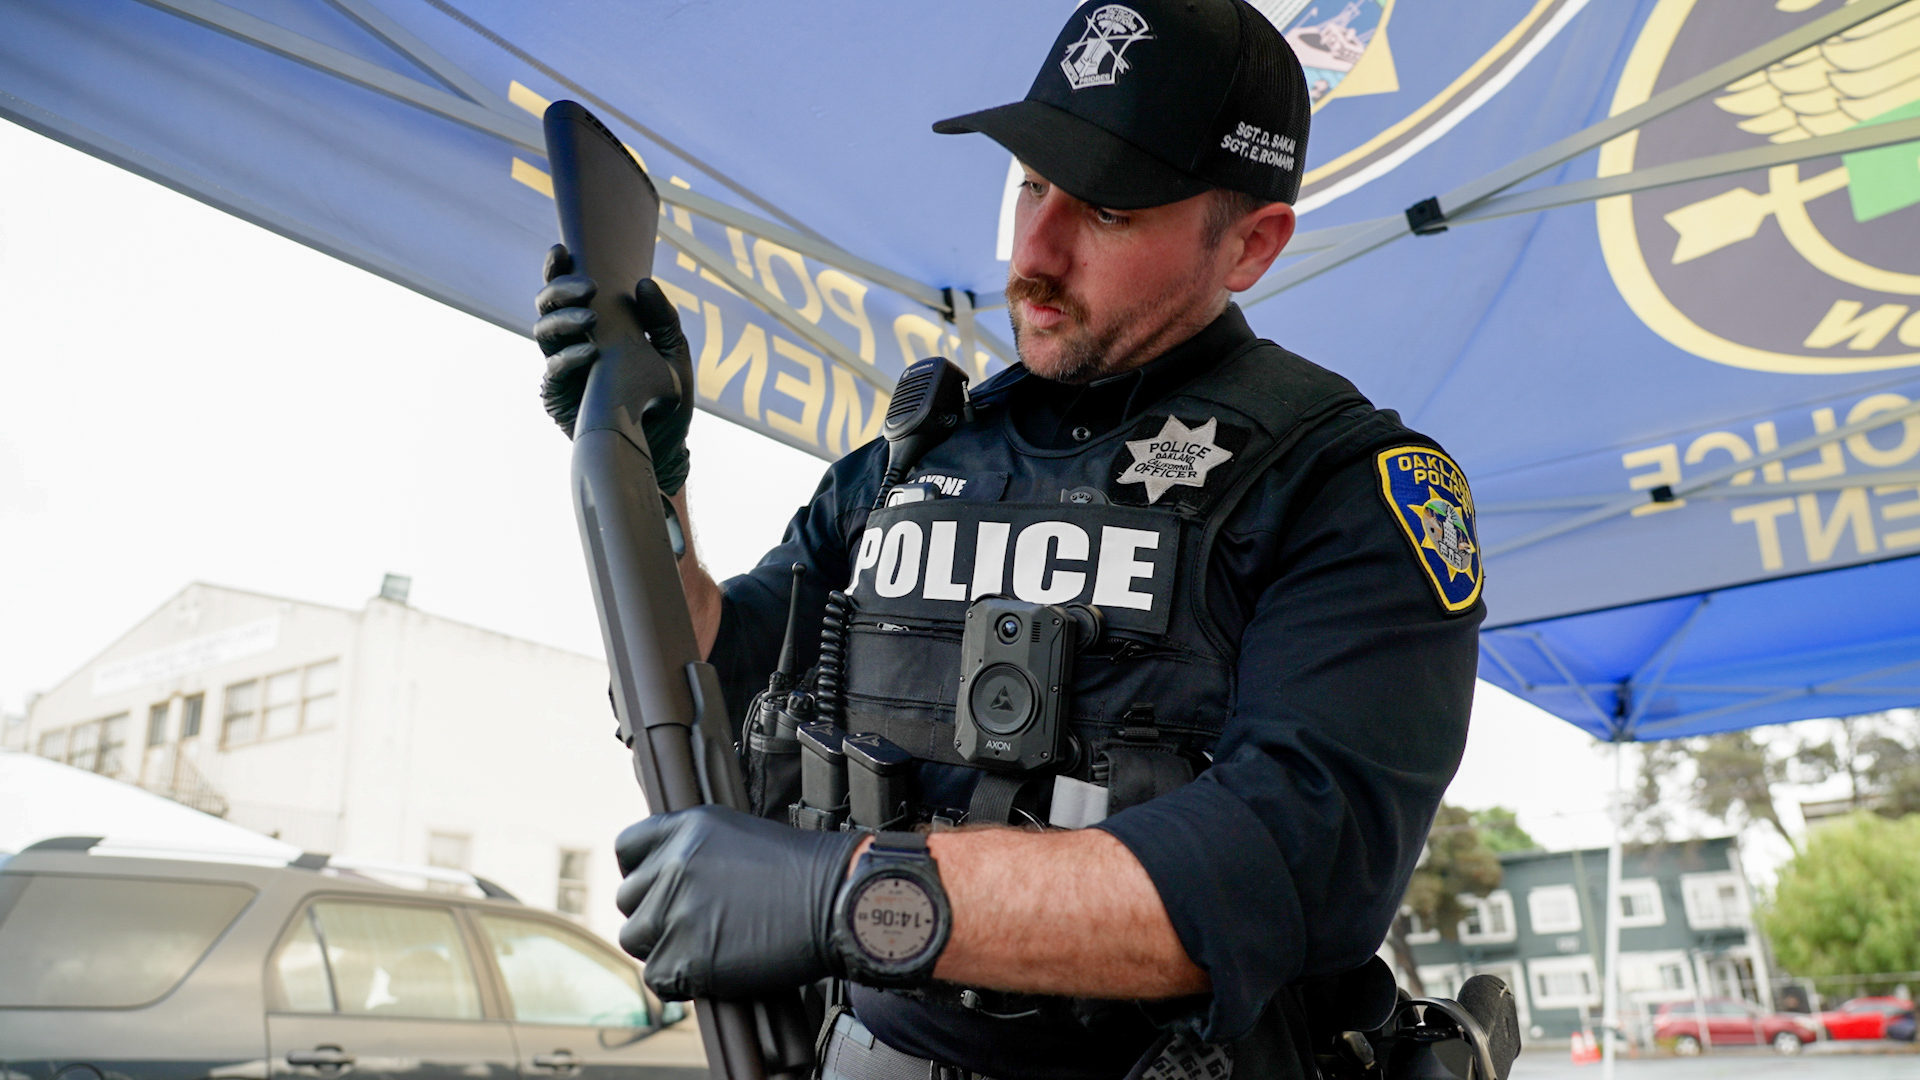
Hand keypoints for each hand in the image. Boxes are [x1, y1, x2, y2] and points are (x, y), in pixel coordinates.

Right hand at [533, 244, 694, 494]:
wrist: (665, 450)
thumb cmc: (667, 401)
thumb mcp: (673, 356)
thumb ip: (662, 320)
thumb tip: (644, 283)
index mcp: (596, 326)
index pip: (570, 291)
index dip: (558, 268)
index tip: (563, 250)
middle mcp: (572, 343)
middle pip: (547, 306)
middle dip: (562, 290)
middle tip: (590, 288)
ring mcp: (563, 370)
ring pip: (544, 333)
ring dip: (565, 320)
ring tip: (592, 320)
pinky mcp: (559, 398)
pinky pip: (553, 372)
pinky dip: (569, 358)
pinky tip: (589, 351)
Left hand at [615, 805, 858, 999]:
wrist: (837, 904)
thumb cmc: (803, 872)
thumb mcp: (739, 836)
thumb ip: (696, 850)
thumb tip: (668, 875)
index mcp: (686, 829)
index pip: (628, 848)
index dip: (641, 871)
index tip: (657, 888)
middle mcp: (673, 865)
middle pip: (628, 899)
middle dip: (654, 914)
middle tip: (693, 925)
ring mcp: (675, 912)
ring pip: (635, 939)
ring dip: (662, 947)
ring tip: (704, 947)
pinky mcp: (684, 958)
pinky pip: (657, 978)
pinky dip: (680, 981)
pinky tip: (713, 969)